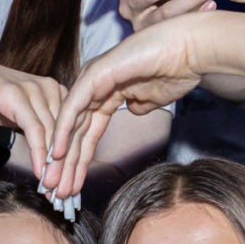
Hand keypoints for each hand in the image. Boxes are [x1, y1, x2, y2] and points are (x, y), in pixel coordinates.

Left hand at [48, 10, 244, 196]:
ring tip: (53, 182)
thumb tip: (132, 110)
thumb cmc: (178, 70)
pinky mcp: (95, 74)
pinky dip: (64, 131)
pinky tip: (57, 153)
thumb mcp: (152, 100)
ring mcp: (93, 78)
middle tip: (56, 193)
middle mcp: (95, 86)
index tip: (74, 186)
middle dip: (67, 165)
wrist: (190, 50)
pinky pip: (74, 108)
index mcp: (107, 92)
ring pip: (71, 124)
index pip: (88, 133)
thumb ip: (137, 106)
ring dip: (62, 156)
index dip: (80, 161)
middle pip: (75, 132)